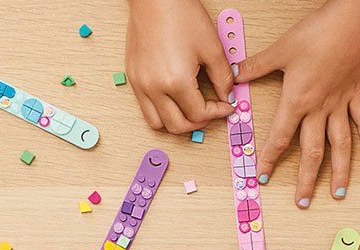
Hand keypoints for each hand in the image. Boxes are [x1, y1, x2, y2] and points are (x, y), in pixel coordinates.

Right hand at [126, 0, 234, 133]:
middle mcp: (153, 87)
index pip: (198, 114)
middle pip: (177, 126)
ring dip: (177, 122)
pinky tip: (175, 98)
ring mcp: (139, 84)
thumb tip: (227, 95)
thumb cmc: (180, 14)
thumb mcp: (212, 47)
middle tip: (211, 111)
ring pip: (157, 123)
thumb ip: (223, 77)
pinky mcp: (132, 77)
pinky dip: (161, 111)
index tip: (225, 106)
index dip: (217, 113)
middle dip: (198, 123)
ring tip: (191, 109)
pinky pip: (145, 107)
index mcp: (175, 81)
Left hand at [234, 0, 359, 206]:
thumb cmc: (315, 33)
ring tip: (338, 193)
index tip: (265, 178)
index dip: (271, 159)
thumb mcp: (280, 50)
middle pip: (312, 152)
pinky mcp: (357, 95)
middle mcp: (320, 108)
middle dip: (306, 180)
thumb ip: (255, 66)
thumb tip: (234, 75)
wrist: (350, 21)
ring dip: (340, 171)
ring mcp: (341, 104)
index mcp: (298, 100)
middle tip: (302, 202)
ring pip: (340, 145)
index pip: (280, 138)